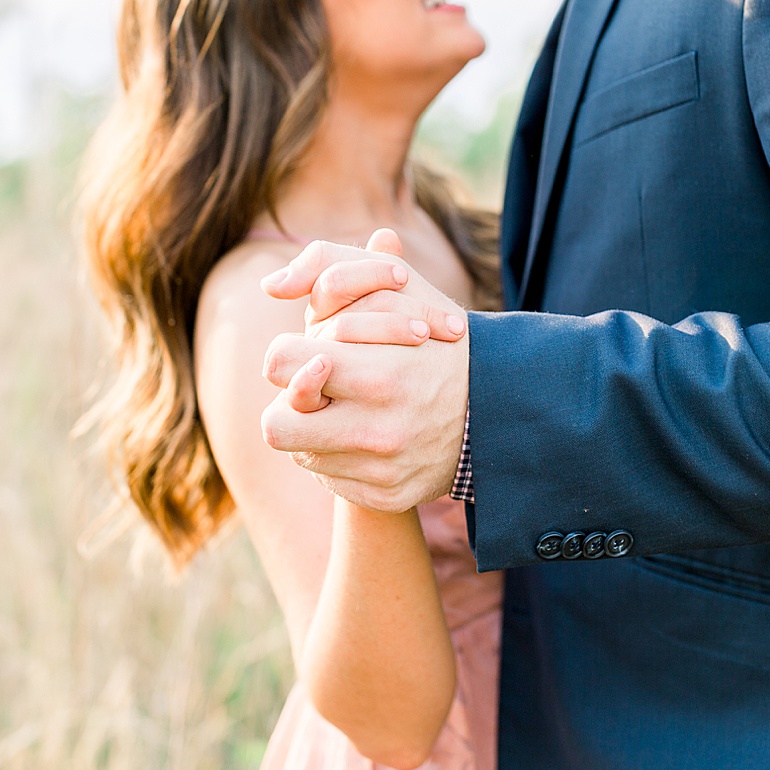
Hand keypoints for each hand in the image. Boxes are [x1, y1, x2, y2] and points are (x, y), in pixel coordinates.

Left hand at [259, 230, 470, 511]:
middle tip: (309, 390)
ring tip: (343, 409)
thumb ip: (333, 272)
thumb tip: (271, 283)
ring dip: (313, 430)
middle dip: (287, 403)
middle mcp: (379, 429)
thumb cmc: (437, 338)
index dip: (287, 355)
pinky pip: (329, 480)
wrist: (498, 407)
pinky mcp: (388, 496)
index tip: (306, 353)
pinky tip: (365, 436)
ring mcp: (384, 469)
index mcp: (380, 375)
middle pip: (275, 426)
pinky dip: (339, 456)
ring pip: (300, 454)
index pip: (280, 367)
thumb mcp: (397, 290)